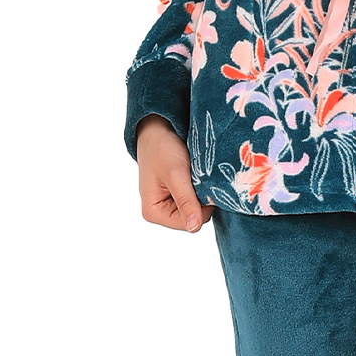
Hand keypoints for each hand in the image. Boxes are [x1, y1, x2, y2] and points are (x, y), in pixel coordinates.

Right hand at [137, 114, 209, 232]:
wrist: (159, 127)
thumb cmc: (162, 148)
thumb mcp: (175, 174)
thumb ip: (186, 201)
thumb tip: (194, 227)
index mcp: (153, 212)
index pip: (189, 223)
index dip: (201, 207)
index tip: (203, 185)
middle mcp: (160, 212)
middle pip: (194, 217)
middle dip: (201, 199)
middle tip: (199, 178)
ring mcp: (170, 204)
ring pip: (198, 208)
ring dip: (202, 192)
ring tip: (197, 175)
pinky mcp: (178, 195)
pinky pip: (197, 199)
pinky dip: (201, 188)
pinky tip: (197, 176)